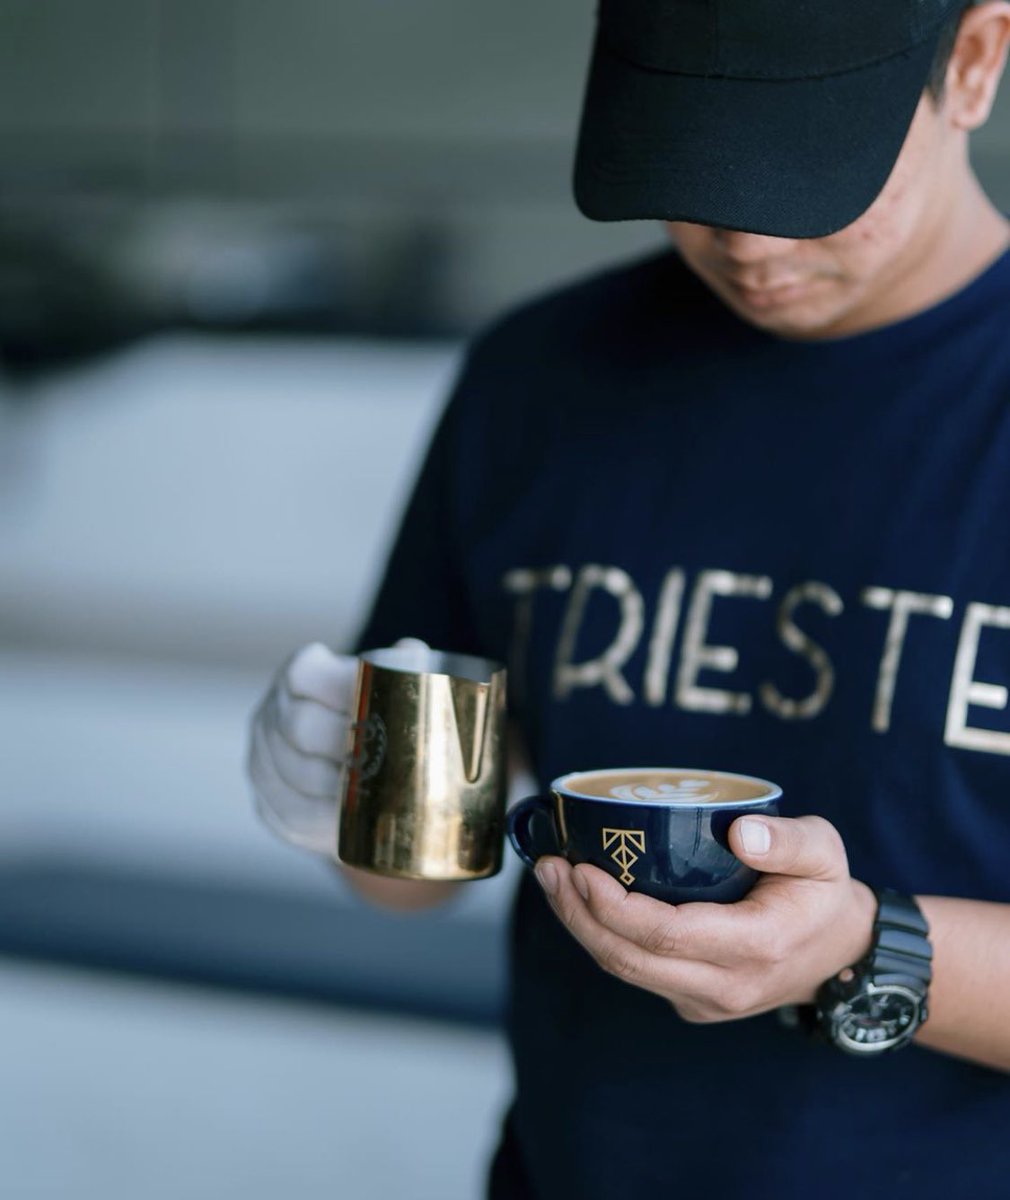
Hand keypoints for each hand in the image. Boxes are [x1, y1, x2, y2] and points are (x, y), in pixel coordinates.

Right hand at [246, 637, 427, 853]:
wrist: (354, 766)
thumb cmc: (375, 716)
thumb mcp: (389, 685)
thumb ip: (402, 665)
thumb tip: (410, 653)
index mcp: (298, 675)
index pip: (305, 672)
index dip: (338, 688)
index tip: (375, 708)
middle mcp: (271, 714)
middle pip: (299, 726)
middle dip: (344, 744)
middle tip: (381, 757)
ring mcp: (261, 759)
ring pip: (293, 775)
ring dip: (335, 787)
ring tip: (372, 792)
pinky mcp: (265, 804)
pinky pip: (289, 815)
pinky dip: (323, 821)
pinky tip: (352, 820)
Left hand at [533, 815, 876, 1022]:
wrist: (842, 954)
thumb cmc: (824, 891)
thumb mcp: (825, 853)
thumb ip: (789, 841)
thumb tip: (739, 831)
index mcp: (756, 947)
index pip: (667, 935)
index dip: (614, 906)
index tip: (582, 868)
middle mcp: (725, 986)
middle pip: (630, 959)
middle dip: (579, 914)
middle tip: (549, 867)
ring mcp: (706, 1000)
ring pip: (625, 970)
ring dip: (581, 925)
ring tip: (552, 877)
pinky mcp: (692, 999)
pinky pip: (636, 971)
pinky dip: (601, 936)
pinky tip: (580, 899)